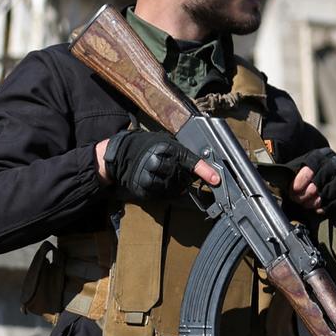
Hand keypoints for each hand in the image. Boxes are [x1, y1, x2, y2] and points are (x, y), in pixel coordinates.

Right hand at [94, 130, 219, 199]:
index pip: (189, 160)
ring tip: (169, 177)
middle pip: (183, 177)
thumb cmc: (146, 146)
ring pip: (173, 188)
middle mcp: (156, 162)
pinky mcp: (142, 189)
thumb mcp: (164, 141)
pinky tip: (161, 183)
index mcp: (164, 148)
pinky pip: (161, 195)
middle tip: (184, 174)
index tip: (215, 179)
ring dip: (177, 186)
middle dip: (187, 178)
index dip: (204, 171)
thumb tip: (202, 166)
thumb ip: (181, 152)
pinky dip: (165, 191)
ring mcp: (148, 177)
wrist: (120, 155)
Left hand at [285, 146, 335, 215]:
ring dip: (316, 201)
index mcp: (322, 155)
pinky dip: (329, 207)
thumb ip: (291, 172)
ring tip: (308, 205)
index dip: (300, 181)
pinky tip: (319, 209)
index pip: (311, 167)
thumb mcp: (302, 168)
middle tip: (299, 201)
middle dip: (307, 194)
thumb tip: (268, 176)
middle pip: (320, 180)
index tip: (293, 192)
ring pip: (331, 191)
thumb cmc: (315, 175)